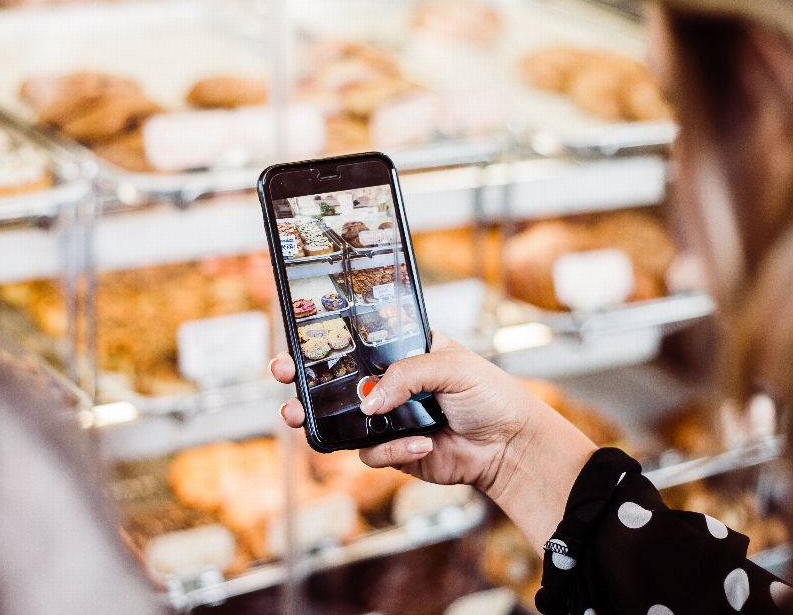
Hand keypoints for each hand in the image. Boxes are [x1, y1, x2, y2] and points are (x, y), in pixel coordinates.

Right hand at [270, 332, 597, 551]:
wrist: (510, 446)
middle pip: (337, 382)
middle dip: (303, 380)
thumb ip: (406, 376)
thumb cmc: (490, 395)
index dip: (328, 340)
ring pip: (341, 422)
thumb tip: (368, 403)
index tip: (299, 337)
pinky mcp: (394, 453)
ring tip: (299, 417)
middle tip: (282, 376)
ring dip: (321, 420)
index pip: (359, 342)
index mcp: (404, 353)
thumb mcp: (452, 366)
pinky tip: (423, 445)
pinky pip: (371, 454)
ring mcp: (390, 420)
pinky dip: (393, 451)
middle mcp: (391, 385)